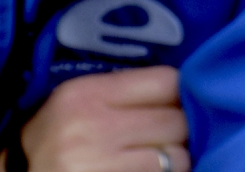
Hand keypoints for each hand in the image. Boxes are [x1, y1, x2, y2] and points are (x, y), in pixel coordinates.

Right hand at [12, 67, 189, 171]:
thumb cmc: (57, 136)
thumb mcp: (80, 101)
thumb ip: (127, 92)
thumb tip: (187, 89)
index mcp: (86, 93)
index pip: (167, 81)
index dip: (180, 92)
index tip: (177, 102)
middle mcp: (92, 128)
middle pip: (177, 120)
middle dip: (181, 127)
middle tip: (170, 133)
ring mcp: (98, 165)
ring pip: (177, 155)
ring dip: (175, 157)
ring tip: (155, 155)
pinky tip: (146, 170)